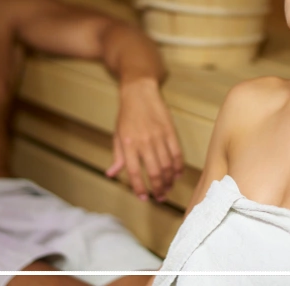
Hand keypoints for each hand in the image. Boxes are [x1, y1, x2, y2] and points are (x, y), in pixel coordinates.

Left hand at [106, 77, 183, 201]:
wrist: (139, 91)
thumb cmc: (126, 114)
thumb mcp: (117, 134)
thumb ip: (117, 156)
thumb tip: (111, 174)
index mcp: (128, 144)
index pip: (134, 172)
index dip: (139, 188)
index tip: (143, 198)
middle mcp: (144, 142)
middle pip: (154, 172)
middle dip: (158, 188)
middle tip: (160, 197)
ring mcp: (159, 136)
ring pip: (167, 165)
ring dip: (169, 180)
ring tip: (168, 188)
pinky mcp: (170, 131)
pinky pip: (177, 153)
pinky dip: (178, 166)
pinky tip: (177, 174)